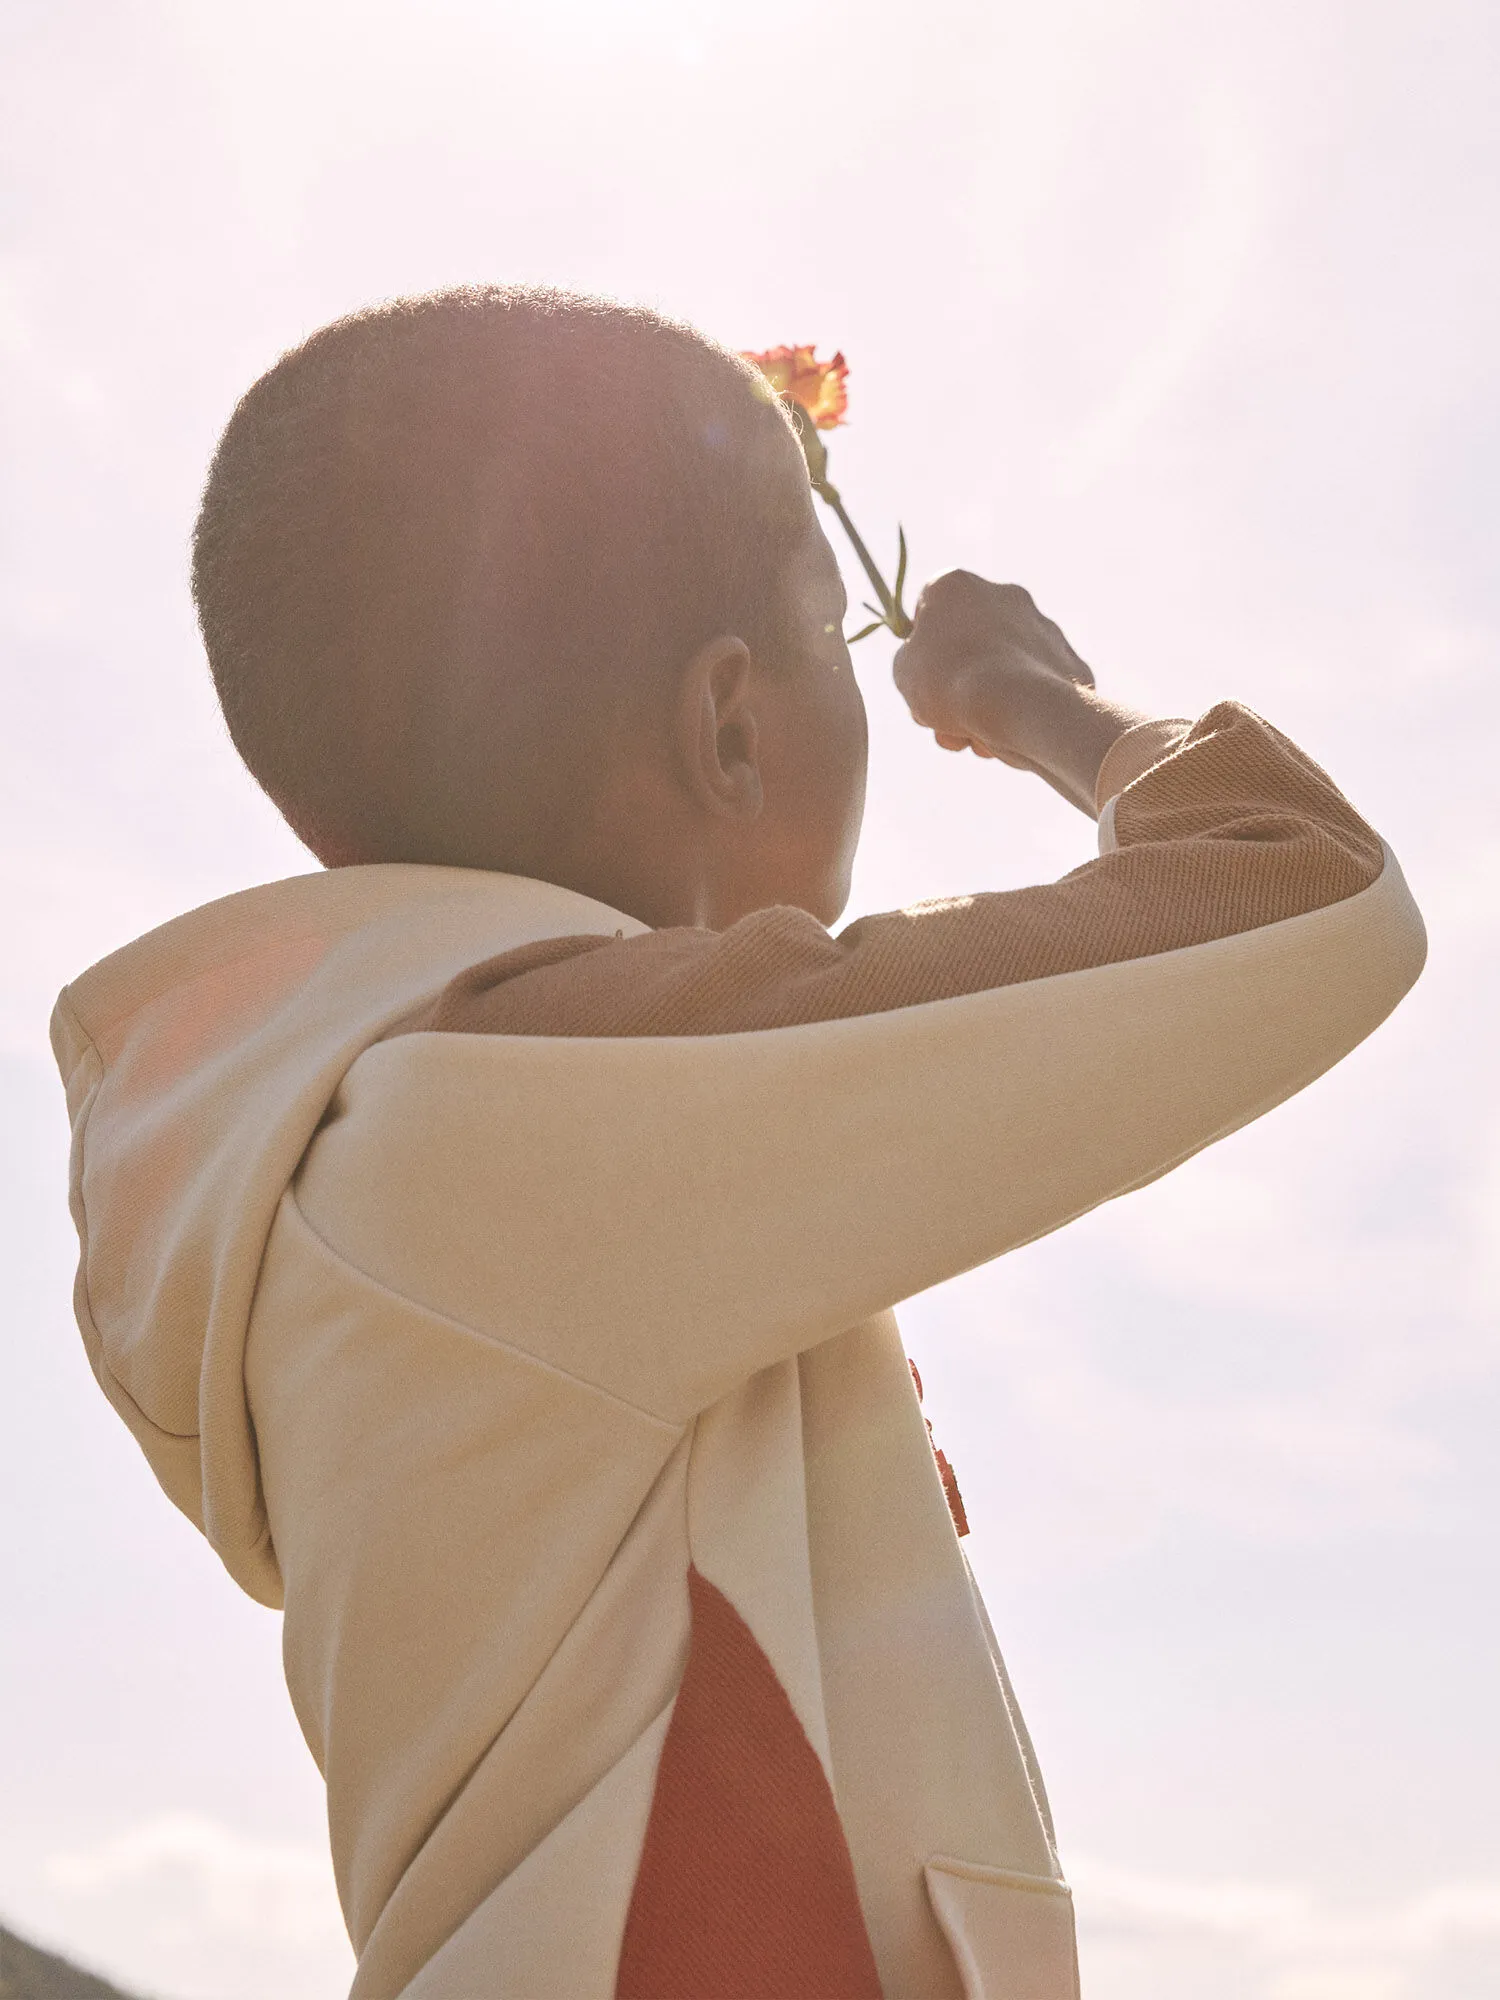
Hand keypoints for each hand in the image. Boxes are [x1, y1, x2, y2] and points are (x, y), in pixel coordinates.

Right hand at [892, 571, 1148, 814]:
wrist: (1018, 704)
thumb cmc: (949, 681)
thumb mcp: (903, 672)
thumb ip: (910, 661)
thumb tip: (926, 665)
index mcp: (956, 586)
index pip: (928, 609)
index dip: (920, 649)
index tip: (921, 679)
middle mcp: (1003, 594)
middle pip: (968, 644)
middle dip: (953, 685)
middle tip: (944, 721)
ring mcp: (1042, 626)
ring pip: (1000, 670)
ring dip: (982, 706)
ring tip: (972, 738)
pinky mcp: (1069, 661)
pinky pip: (1031, 688)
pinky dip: (1017, 712)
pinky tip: (1003, 739)